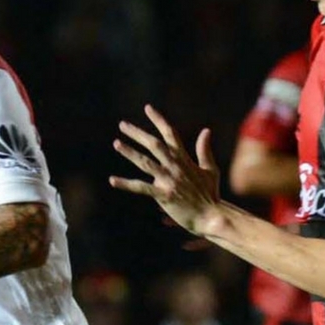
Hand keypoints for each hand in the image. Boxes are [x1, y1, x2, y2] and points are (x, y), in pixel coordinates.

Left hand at [109, 105, 220, 234]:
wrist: (211, 216)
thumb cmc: (210, 194)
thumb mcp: (210, 170)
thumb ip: (204, 150)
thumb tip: (206, 130)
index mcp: (185, 159)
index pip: (170, 134)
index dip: (158, 119)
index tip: (148, 108)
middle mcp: (176, 166)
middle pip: (154, 144)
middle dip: (137, 133)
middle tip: (122, 125)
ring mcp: (169, 180)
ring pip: (145, 163)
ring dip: (130, 153)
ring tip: (117, 143)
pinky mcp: (164, 195)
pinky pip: (141, 188)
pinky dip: (126, 184)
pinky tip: (112, 180)